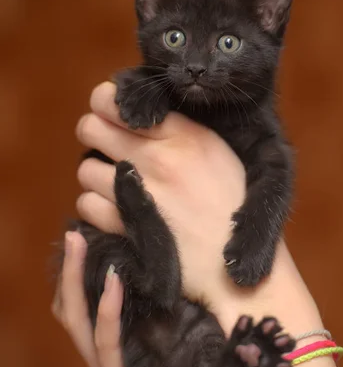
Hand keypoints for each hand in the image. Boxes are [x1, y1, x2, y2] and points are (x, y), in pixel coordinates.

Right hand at [52, 231, 222, 366]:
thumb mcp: (174, 337)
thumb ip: (162, 312)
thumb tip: (168, 267)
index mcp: (112, 349)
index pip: (80, 308)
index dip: (75, 274)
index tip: (82, 238)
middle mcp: (102, 362)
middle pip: (70, 311)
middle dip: (68, 271)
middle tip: (73, 235)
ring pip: (79, 325)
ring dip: (76, 283)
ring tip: (81, 247)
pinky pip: (107, 346)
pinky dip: (106, 313)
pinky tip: (112, 285)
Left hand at [75, 82, 321, 335]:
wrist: (231, 267)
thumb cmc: (232, 208)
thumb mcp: (219, 156)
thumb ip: (181, 131)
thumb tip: (141, 116)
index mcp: (185, 135)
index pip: (116, 99)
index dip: (105, 104)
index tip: (113, 116)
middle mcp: (158, 158)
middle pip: (90, 127)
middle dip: (94, 134)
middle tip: (108, 147)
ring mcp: (139, 193)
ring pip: (86, 168)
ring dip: (97, 176)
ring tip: (119, 185)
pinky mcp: (126, 225)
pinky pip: (87, 203)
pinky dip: (97, 207)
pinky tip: (118, 211)